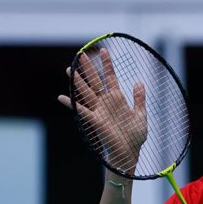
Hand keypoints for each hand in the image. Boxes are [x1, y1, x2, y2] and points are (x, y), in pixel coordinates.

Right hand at [58, 48, 146, 172]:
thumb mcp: (140, 115)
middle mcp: (105, 102)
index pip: (110, 77)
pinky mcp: (95, 121)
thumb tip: (139, 82)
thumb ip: (139, 99)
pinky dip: (71, 104)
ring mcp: (99, 111)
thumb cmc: (135, 136)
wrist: (129, 153)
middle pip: (95, 81)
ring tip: (69, 69)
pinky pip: (81, 111)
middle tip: (80, 55)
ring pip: (86, 92)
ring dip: (77, 81)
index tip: (104, 51)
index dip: (107, 65)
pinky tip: (62, 96)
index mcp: (117, 99)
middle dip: (88, 68)